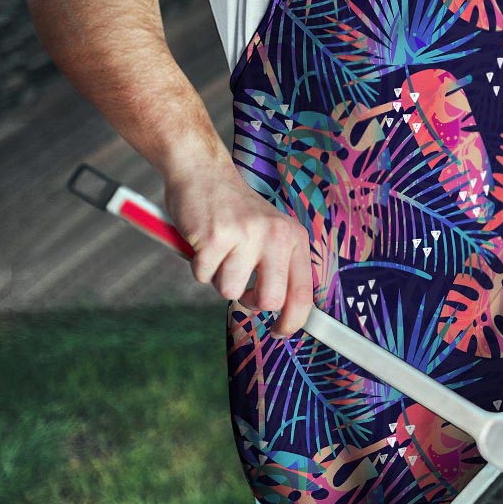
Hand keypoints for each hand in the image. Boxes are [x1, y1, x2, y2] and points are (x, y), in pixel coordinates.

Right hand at [164, 165, 312, 336]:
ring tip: (220, 250)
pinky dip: (198, 266)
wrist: (203, 172)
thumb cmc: (235, 211)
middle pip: (270, 300)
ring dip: (219, 277)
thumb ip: (279, 266)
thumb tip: (285, 313)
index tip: (280, 331)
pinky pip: (203, 276)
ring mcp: (246, 235)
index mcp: (293, 237)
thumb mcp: (270, 232)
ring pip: (230, 291)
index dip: (293, 320)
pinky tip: (203, 242)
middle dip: (250, 301)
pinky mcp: (215, 237)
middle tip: (240, 285)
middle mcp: (275, 235)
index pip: (303, 292)